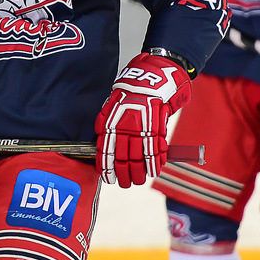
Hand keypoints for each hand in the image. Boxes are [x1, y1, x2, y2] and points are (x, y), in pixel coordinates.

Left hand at [95, 53, 189, 187]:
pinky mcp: (157, 127)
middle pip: (123, 157)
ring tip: (138, 180)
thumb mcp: (112, 103)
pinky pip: (155, 149)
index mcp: (111, 121)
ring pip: (139, 157)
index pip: (106, 150)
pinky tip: (154, 170)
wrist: (154, 76)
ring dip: (139, 172)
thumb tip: (101, 144)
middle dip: (124, 174)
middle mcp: (125, 126)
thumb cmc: (132, 89)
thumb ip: (106, 123)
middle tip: (124, 183)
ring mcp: (142, 128)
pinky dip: (155, 162)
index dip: (107, 167)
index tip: (108, 178)